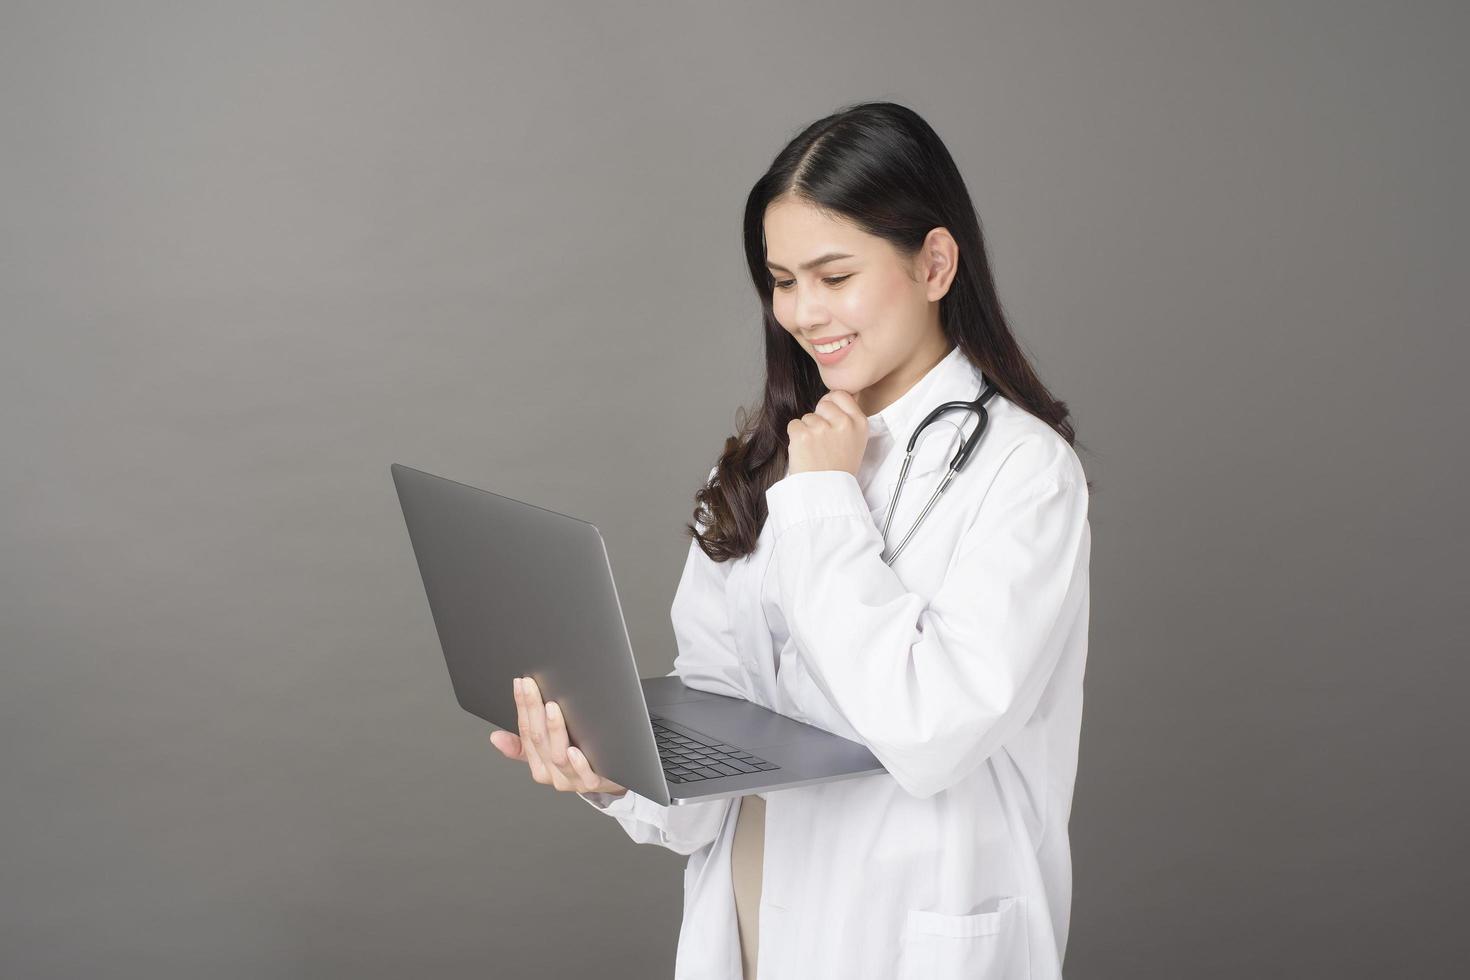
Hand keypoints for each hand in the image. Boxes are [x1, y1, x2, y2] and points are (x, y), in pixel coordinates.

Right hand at [490, 676, 627, 797]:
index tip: (521, 683)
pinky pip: (583, 775)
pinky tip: (574, 749)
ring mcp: (572, 780)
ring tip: (553, 708)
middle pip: (538, 739)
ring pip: (558, 756)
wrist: (611, 780)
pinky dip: (578, 763)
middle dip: (533, 709)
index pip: (525, 731)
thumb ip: (523, 746)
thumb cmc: (578, 762)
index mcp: (538, 765)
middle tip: (532, 686)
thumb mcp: (548, 754)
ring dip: (554, 731)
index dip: (522, 706)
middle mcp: (551, 774)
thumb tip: (495, 737)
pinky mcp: (593, 784)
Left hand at [786, 389, 868, 476]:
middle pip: (822, 404)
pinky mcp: (803, 436)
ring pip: (807, 417)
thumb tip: (832, 397)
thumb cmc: (839, 469)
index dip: (831, 405)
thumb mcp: (855, 442)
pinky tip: (805, 452)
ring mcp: (823, 429)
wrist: (826, 493)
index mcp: (860, 423)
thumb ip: (847, 419)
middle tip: (823, 443)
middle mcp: (844, 423)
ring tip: (816, 452)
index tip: (830, 420)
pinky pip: (793, 425)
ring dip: (807, 431)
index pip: (840, 394)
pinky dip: (795, 438)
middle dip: (819, 418)